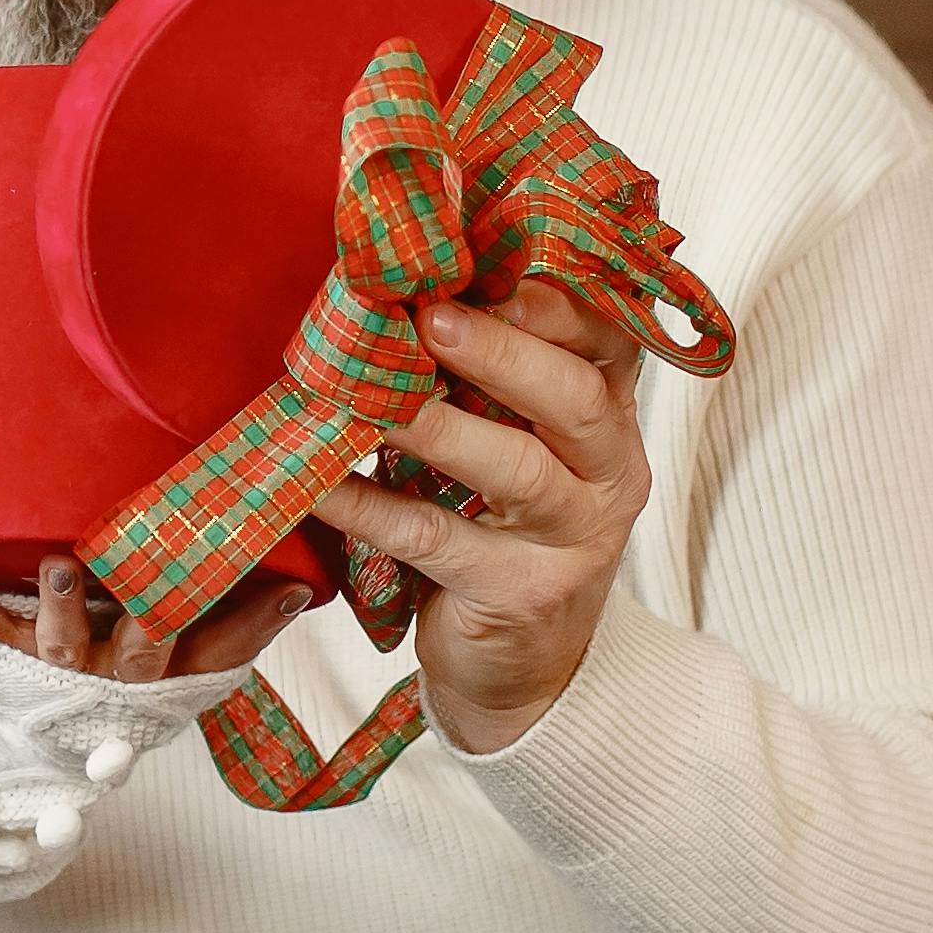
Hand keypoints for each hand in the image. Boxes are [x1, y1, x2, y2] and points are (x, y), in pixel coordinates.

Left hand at [0, 547, 319, 792]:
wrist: (3, 759)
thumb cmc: (102, 689)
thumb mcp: (168, 673)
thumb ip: (217, 626)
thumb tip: (296, 571)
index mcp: (162, 678)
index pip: (220, 652)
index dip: (255, 626)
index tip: (291, 589)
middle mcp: (113, 678)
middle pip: (142, 649)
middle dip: (153, 613)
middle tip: (161, 579)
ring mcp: (55, 670)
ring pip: (63, 641)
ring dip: (62, 604)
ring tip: (60, 567)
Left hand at [313, 276, 649, 755]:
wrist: (525, 671)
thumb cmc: (507, 530)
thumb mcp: (520, 447)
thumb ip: (492, 381)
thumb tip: (404, 286)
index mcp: (611, 419)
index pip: (608, 340)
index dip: (552, 299)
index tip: (483, 261)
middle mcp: (608, 473)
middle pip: (574, 398)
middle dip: (501, 350)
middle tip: (429, 316)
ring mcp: (572, 538)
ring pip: (514, 469)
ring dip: (434, 424)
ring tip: (371, 394)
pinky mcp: (520, 593)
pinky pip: (437, 539)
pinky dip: (371, 506)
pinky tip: (320, 482)